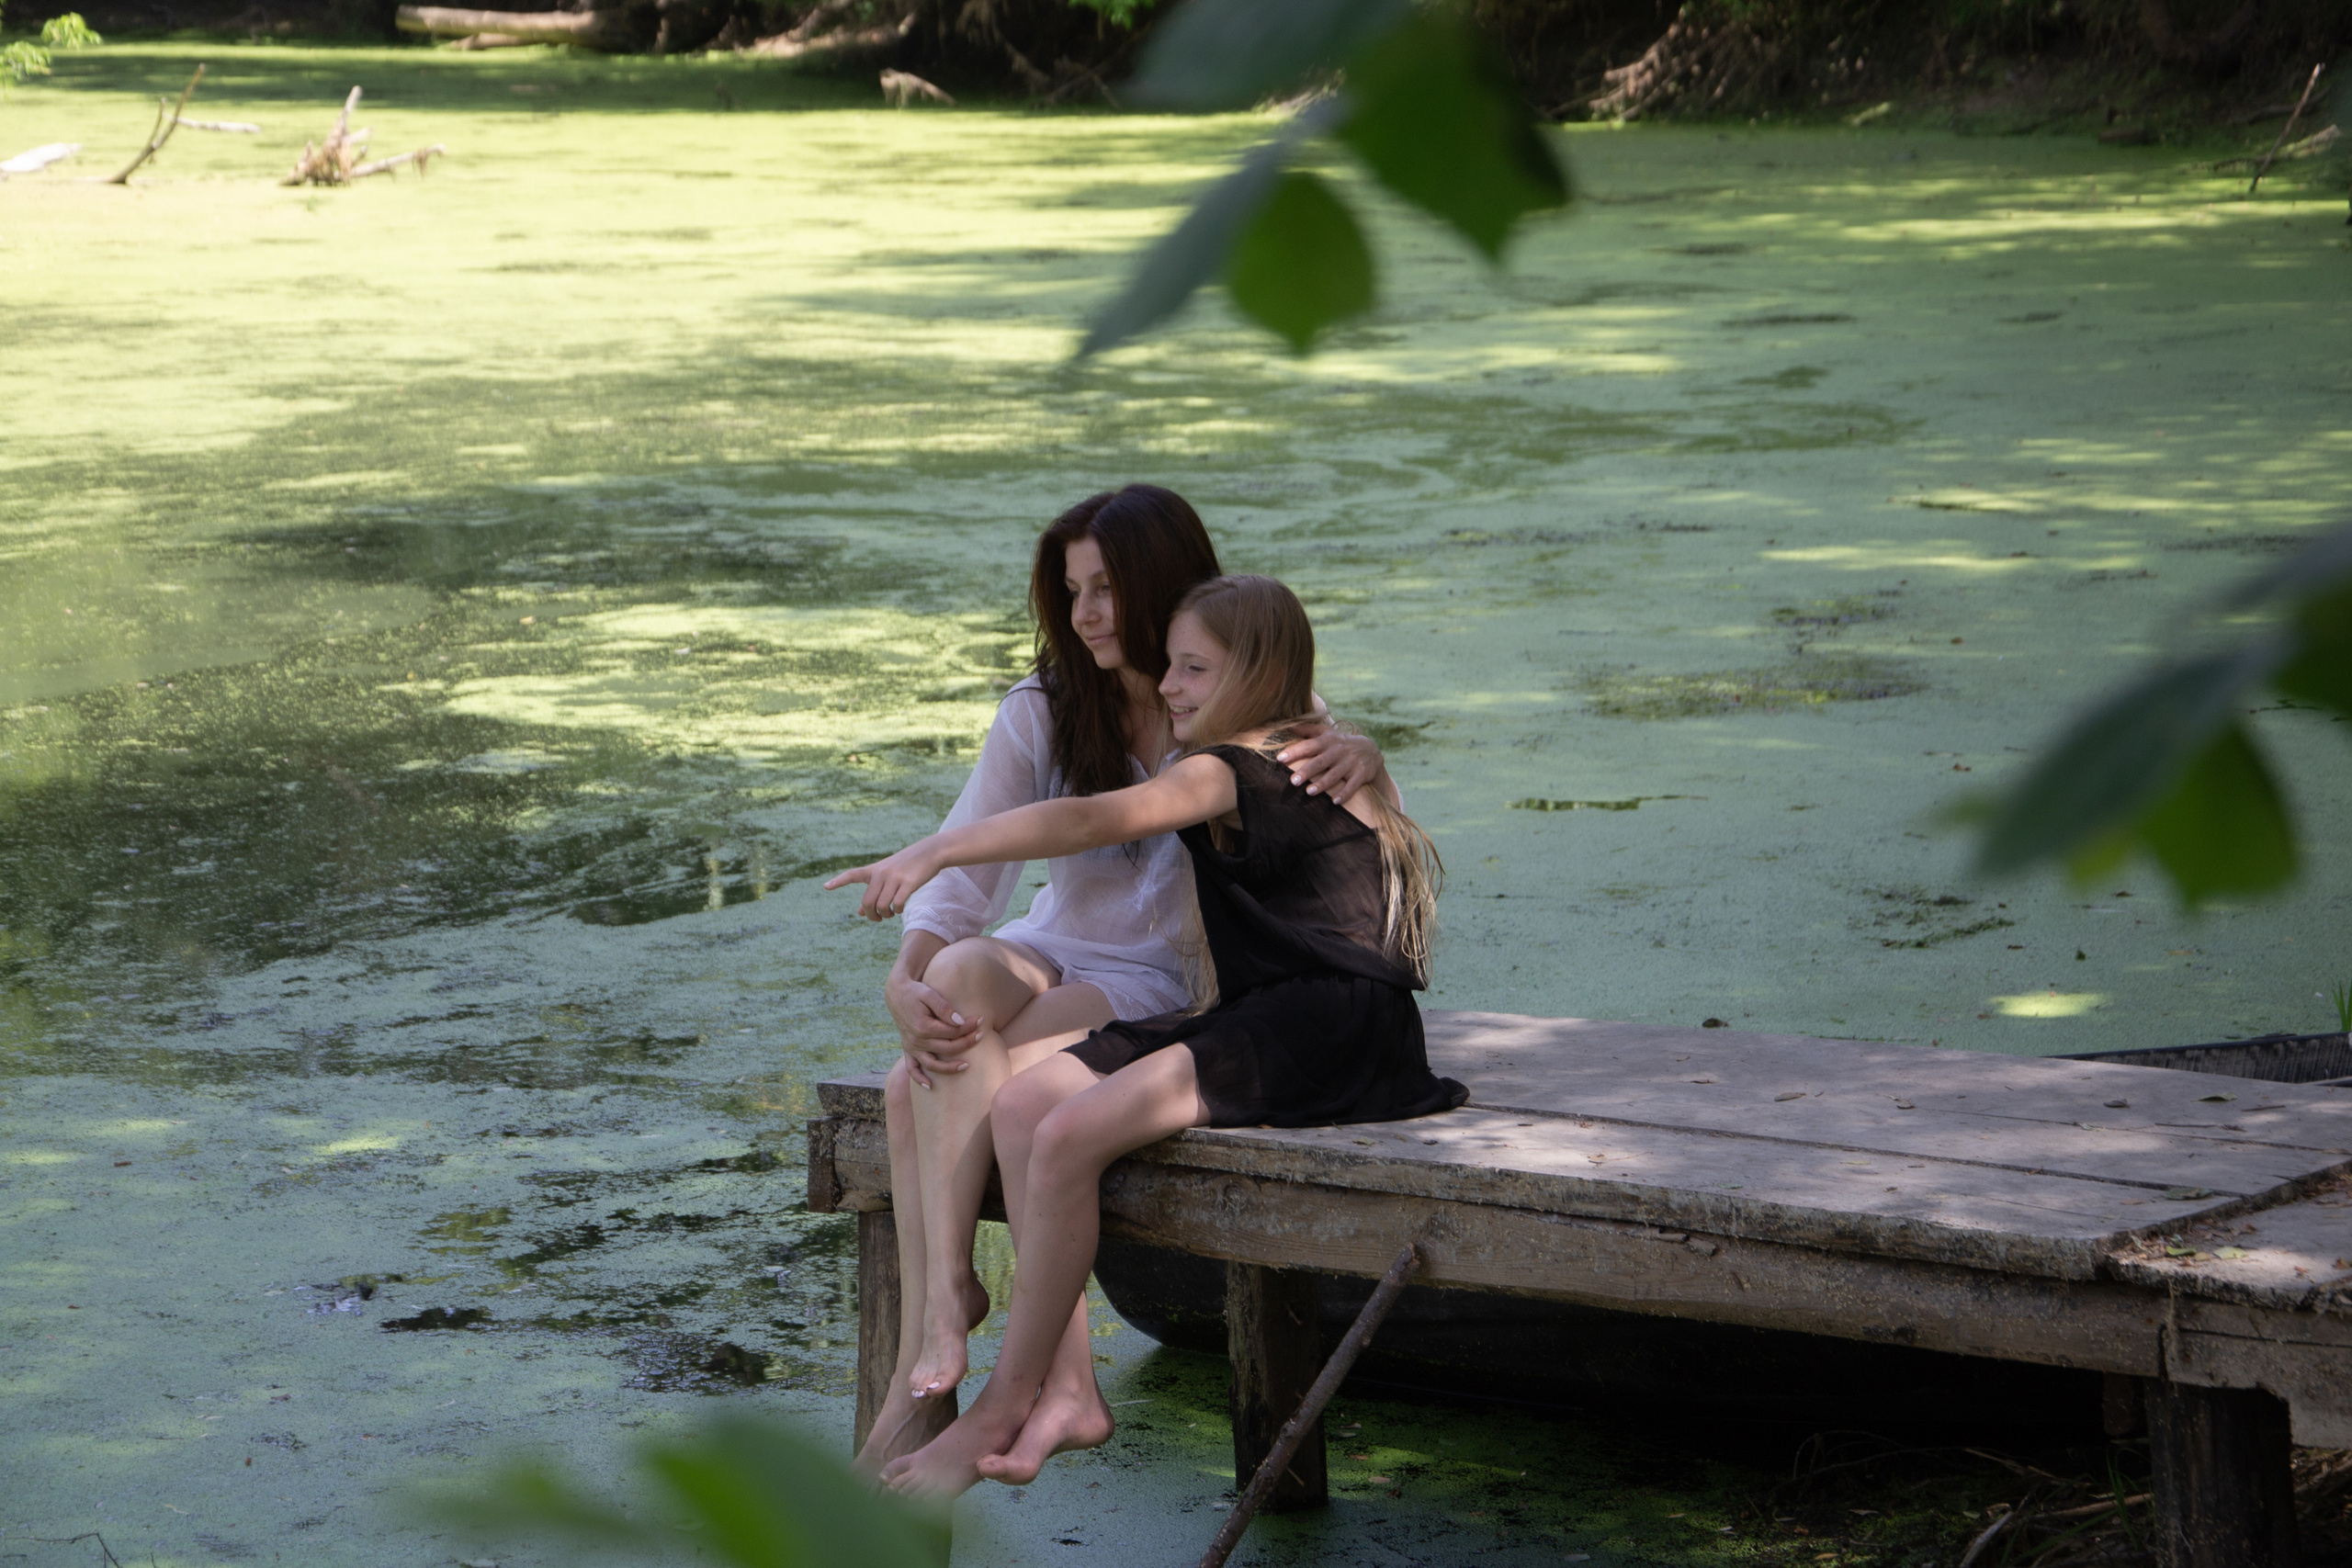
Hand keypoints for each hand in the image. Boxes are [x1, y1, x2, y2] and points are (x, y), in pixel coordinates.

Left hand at [825, 845, 939, 920]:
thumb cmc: (907, 866)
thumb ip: (873, 893)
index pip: (853, 875)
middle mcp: (881, 873)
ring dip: (885, 914)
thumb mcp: (888, 877)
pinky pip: (897, 904)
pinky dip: (897, 911)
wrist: (930, 852)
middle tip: (878, 918)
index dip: (838, 881)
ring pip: (882, 905)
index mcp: (874, 870)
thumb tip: (859, 913)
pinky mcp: (908, 883)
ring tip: (891, 913)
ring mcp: (895, 877)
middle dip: (871, 915)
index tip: (825, 887)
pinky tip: (900, 909)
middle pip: (867, 902)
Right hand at [886, 969, 982, 1087]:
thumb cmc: (916, 992)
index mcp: (923, 1027)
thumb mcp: (930, 994)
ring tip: (967, 1066)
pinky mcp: (907, 1049)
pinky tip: (930, 1086)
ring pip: (932, 1064)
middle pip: (947, 1048)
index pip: (952, 1032)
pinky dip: (919, 1079)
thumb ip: (944, 1009)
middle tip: (982, 1035)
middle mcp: (916, 1040)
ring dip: (949, 1068)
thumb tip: (960, 1021)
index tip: (980, 1020)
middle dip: (967, 1042)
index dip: (968, 1027)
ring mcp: (911, 1047)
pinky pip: (911, 1068)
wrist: (897, 993)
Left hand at [1276, 728, 1384, 804]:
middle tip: (1293, 781)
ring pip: (1335, 775)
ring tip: (1309, 792)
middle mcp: (1338, 751)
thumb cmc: (1339, 743)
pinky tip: (1335, 801)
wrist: (1370, 750)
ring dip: (1322, 784)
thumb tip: (1286, 725)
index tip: (1280, 758)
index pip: (1309, 745)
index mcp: (1327, 741)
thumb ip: (1306, 730)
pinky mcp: (1361, 774)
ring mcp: (1350, 763)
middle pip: (1320, 762)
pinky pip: (1353, 785)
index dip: (1295, 751)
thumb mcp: (1326, 733)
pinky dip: (1345, 793)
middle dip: (1307, 771)